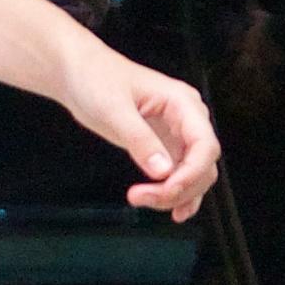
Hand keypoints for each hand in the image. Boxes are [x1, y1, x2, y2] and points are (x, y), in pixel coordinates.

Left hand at [71, 57, 220, 222]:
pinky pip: (179, 174)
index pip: (205, 145)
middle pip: (202, 165)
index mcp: (183, 103)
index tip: (167, 190)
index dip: (191, 173)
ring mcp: (177, 133)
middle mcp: (187, 119)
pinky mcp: (163, 145)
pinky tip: (172, 211)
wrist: (79, 73)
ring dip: (176, 194)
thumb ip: (139, 139)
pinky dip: (178, 193)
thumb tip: (163, 171)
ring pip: (193, 174)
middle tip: (142, 198)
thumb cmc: (96, 79)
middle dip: (179, 187)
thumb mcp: (114, 109)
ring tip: (143, 201)